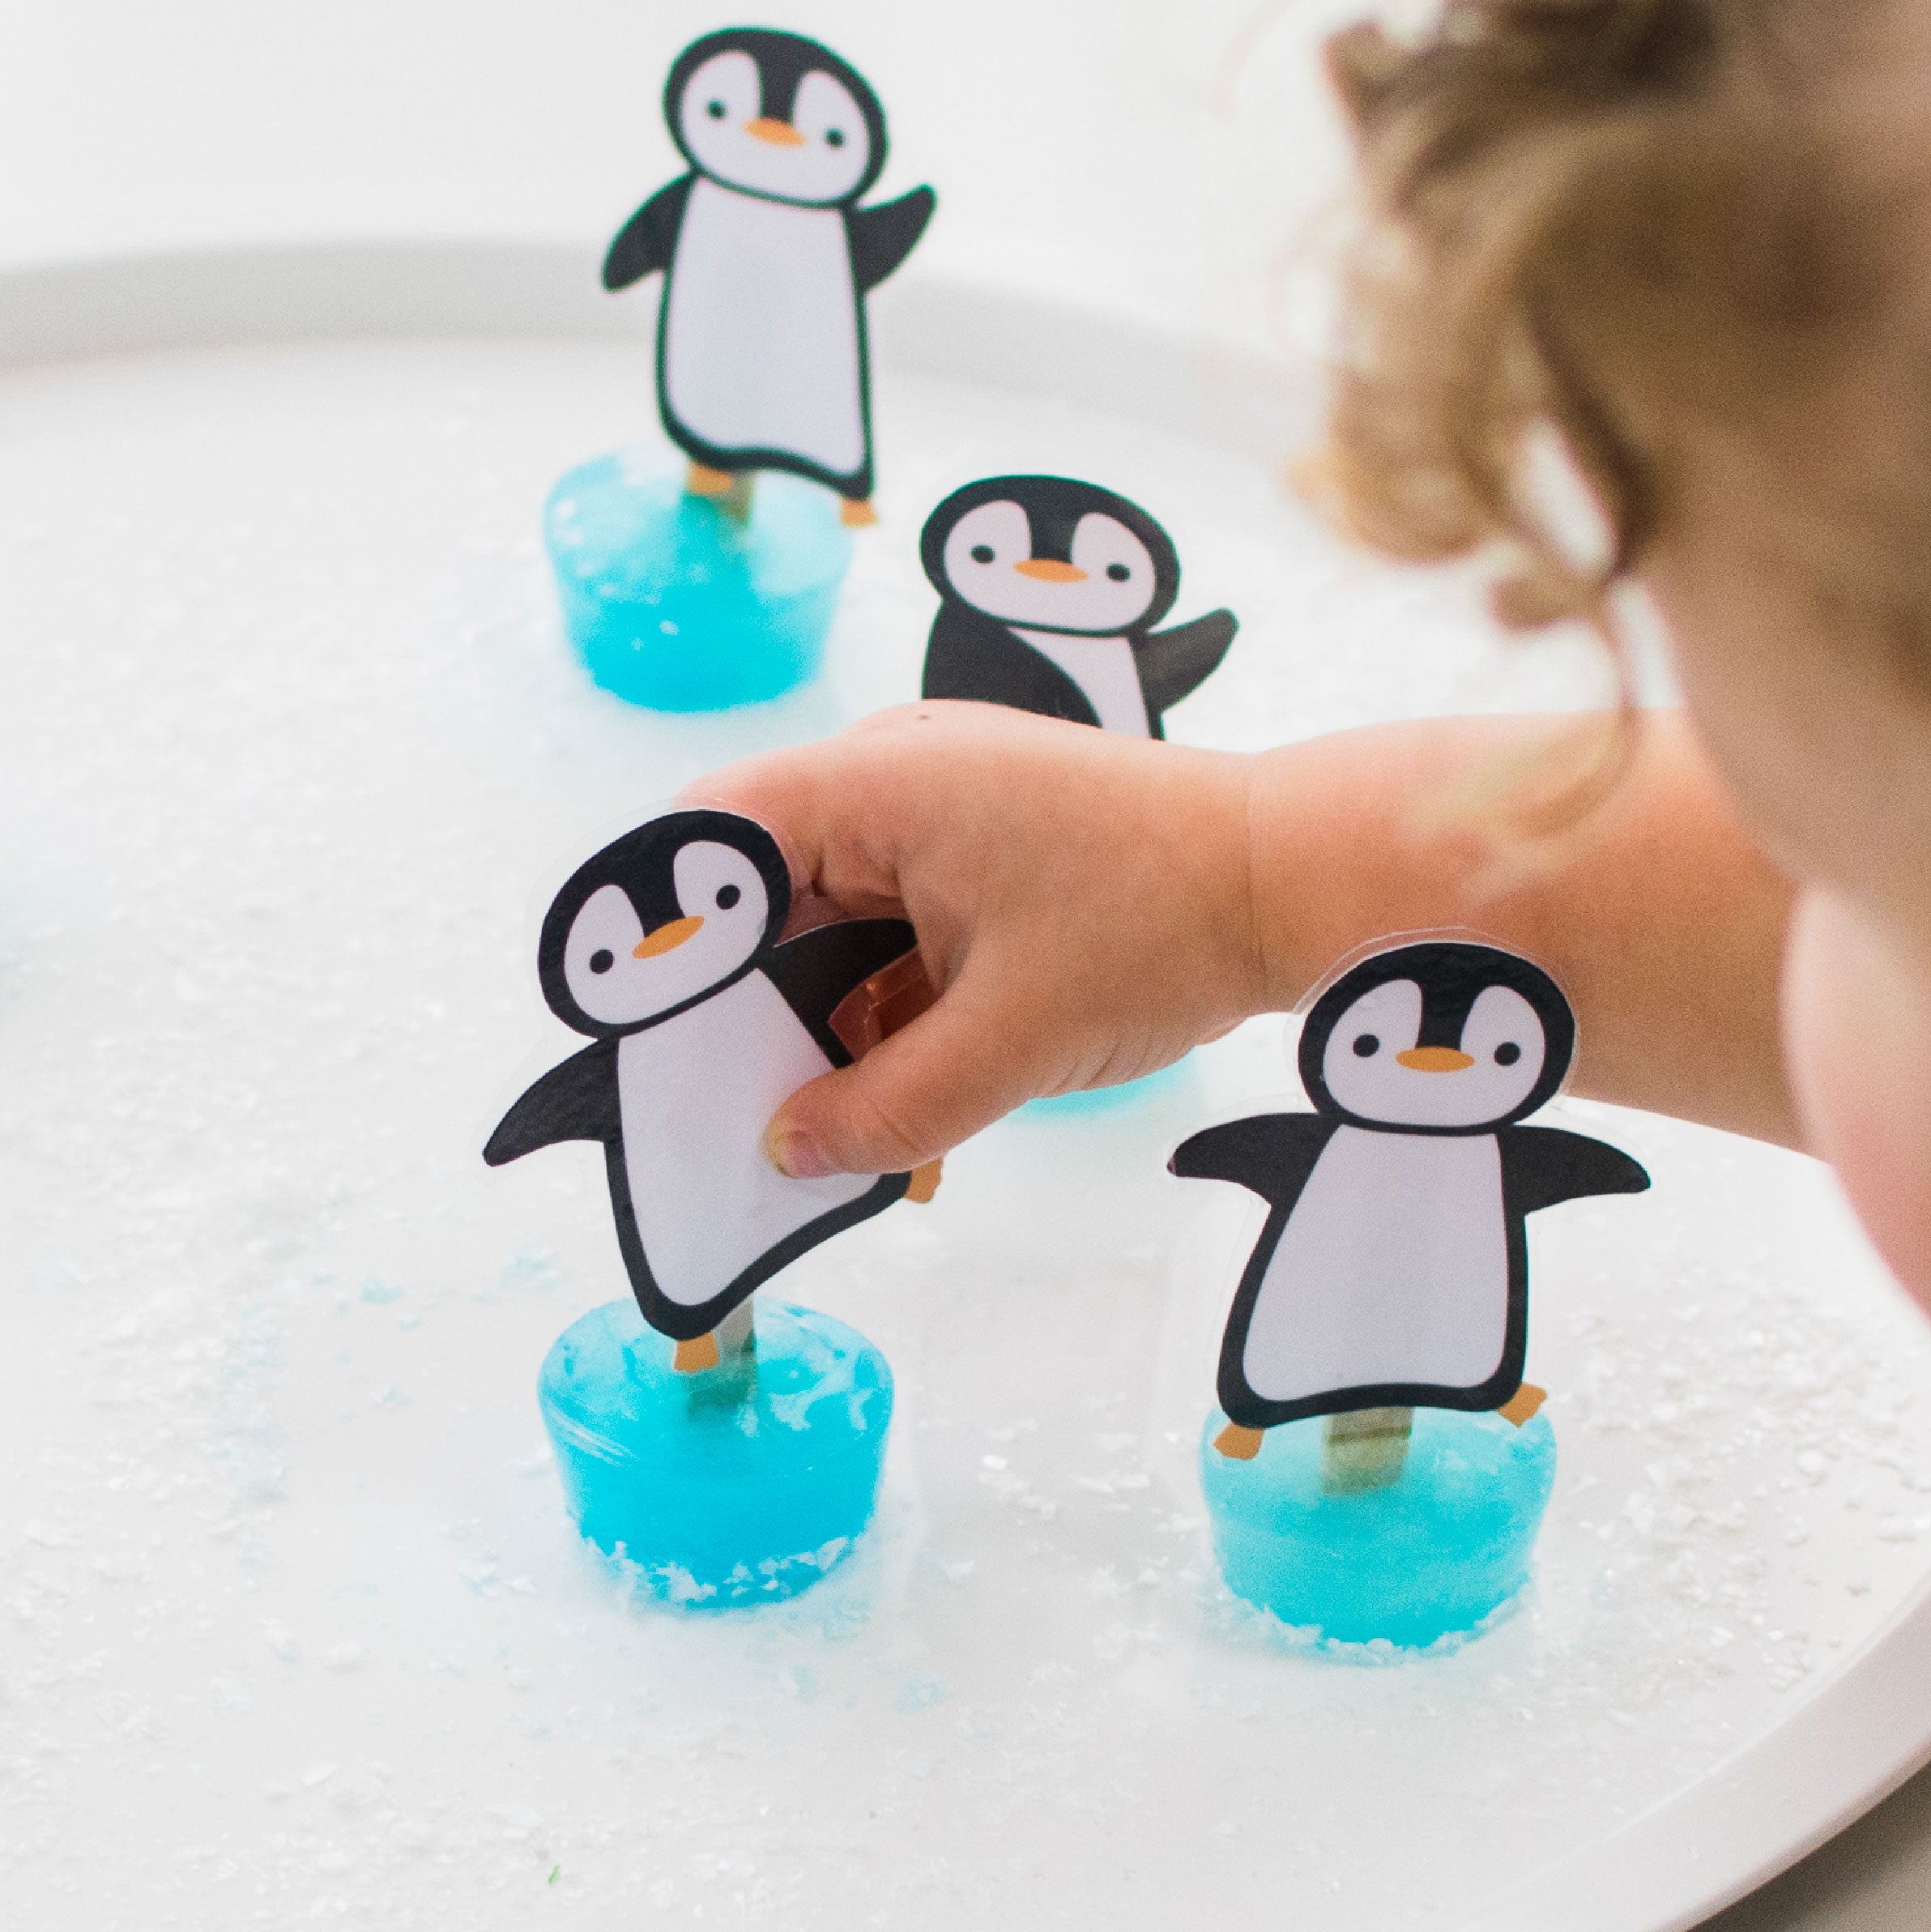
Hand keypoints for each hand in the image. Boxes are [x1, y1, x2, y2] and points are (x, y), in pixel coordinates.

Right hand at [687, 706, 1262, 1174]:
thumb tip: (787, 1153)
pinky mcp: (976, 857)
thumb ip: (885, 1106)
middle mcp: (892, 779)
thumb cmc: (1164, 923)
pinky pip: (884, 928)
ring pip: (825, 917)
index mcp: (879, 781)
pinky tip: (862, 1090)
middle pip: (761, 884)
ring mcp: (936, 814)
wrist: (1298, 880)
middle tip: (702, 1094)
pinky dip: (869, 1003)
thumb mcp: (1013, 1039)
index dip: (661, 928)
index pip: (712, 834)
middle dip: (735, 994)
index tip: (632, 1024)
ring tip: (786, 1108)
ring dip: (807, 1009)